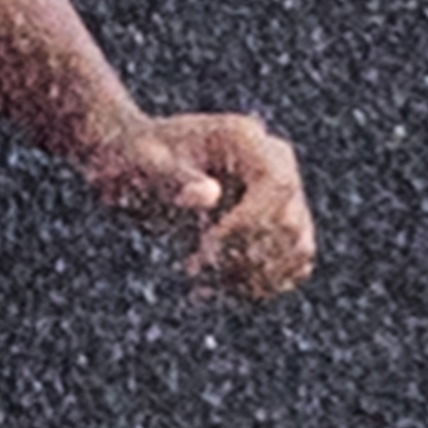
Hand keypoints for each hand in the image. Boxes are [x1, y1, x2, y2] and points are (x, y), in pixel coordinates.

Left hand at [84, 111, 315, 301]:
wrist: (131, 168)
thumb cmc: (132, 160)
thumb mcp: (141, 167)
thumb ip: (172, 179)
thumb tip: (209, 195)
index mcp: (245, 139)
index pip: (277, 185)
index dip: (248, 225)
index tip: (206, 248)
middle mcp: (273, 164)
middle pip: (289, 222)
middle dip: (244, 256)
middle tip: (194, 268)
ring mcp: (280, 195)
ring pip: (297, 248)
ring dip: (252, 278)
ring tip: (203, 281)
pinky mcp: (275, 225)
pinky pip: (290, 265)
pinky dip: (257, 286)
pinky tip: (215, 287)